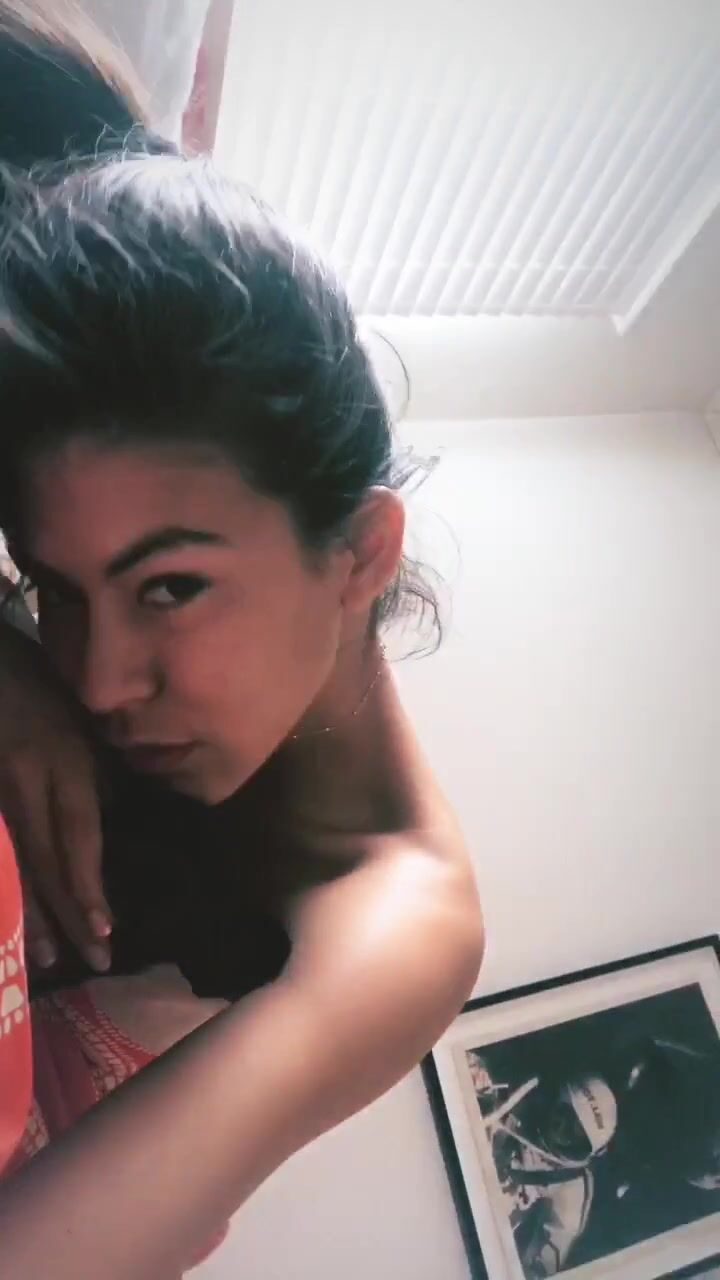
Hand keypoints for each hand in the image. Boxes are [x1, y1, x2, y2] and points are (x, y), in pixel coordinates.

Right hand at [0, 618, 111, 971]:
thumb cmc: (41, 688)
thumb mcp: (80, 728)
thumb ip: (93, 777)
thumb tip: (114, 826)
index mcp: (64, 761)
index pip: (79, 835)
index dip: (87, 885)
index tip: (105, 929)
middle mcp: (26, 779)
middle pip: (45, 859)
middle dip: (66, 913)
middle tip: (91, 959)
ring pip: (10, 862)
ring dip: (26, 912)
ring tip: (44, 956)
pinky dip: (2, 882)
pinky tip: (7, 914)